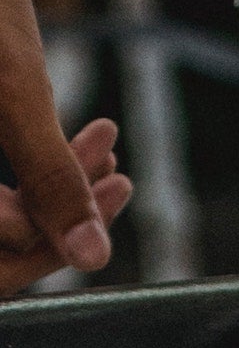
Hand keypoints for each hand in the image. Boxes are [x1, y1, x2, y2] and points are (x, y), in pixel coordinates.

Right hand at [0, 0, 127, 298]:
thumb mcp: (12, 86)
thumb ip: (51, 177)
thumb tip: (92, 261)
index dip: (49, 241)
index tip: (114, 189)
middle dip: (56, 216)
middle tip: (117, 181)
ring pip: (3, 213)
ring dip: (55, 190)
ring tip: (107, 152)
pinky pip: (4, 186)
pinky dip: (38, 166)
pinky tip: (92, 138)